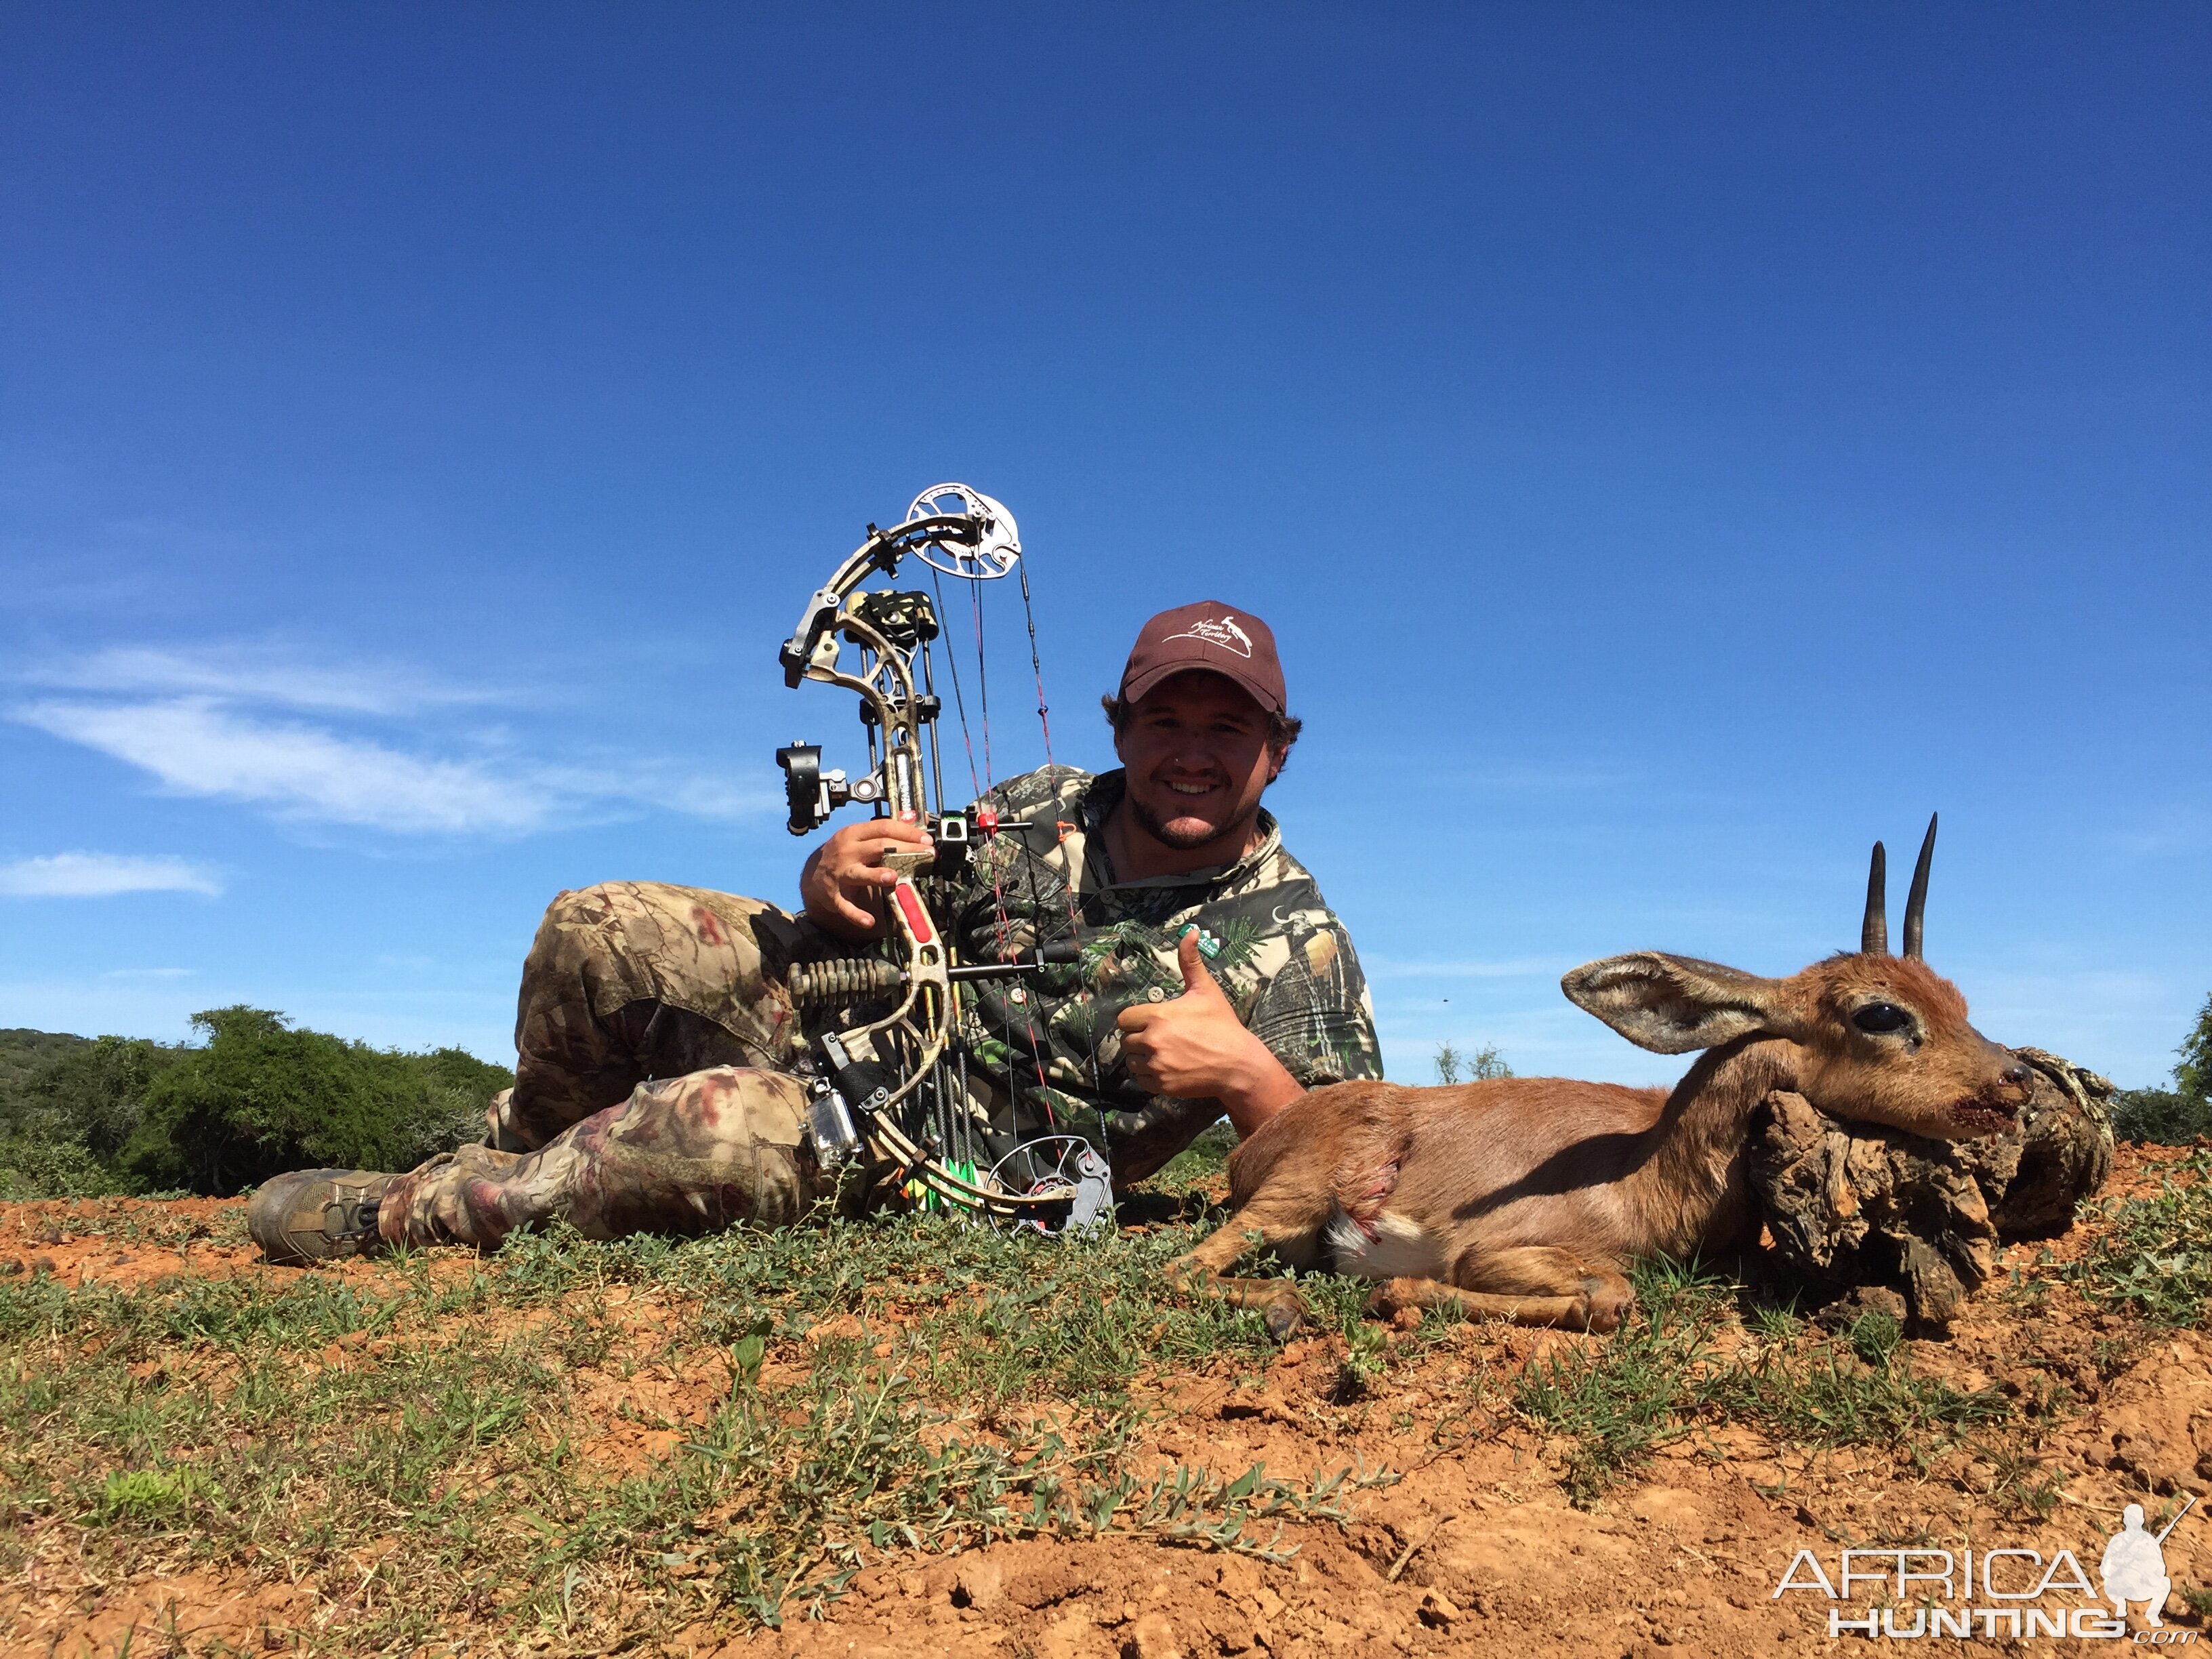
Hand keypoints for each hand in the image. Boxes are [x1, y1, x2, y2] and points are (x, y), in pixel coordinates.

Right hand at [800, 818, 933, 940]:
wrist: (813, 873)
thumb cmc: (844, 854)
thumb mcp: (859, 837)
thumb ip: (884, 834)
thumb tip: (919, 827)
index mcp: (854, 834)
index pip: (883, 827)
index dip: (907, 833)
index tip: (926, 841)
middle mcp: (847, 851)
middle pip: (878, 847)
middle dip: (904, 850)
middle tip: (926, 855)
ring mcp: (840, 873)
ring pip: (860, 874)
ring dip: (876, 875)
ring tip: (892, 878)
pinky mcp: (834, 895)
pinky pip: (846, 907)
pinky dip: (857, 914)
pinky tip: (869, 921)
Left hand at [1117, 930, 1305, 1134]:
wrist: (1238, 1063)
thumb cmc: (1221, 1025)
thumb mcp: (1206, 990)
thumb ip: (1191, 961)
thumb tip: (1191, 932)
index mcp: (1158, 1015)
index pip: (1124, 1019)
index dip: (1134, 1020)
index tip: (1150, 1022)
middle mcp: (1152, 1040)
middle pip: (1126, 1041)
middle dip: (1138, 1039)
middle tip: (1159, 1038)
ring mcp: (1156, 1065)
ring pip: (1132, 1062)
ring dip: (1142, 1059)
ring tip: (1163, 1054)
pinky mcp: (1161, 1085)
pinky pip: (1142, 1081)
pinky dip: (1151, 1077)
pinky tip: (1168, 1069)